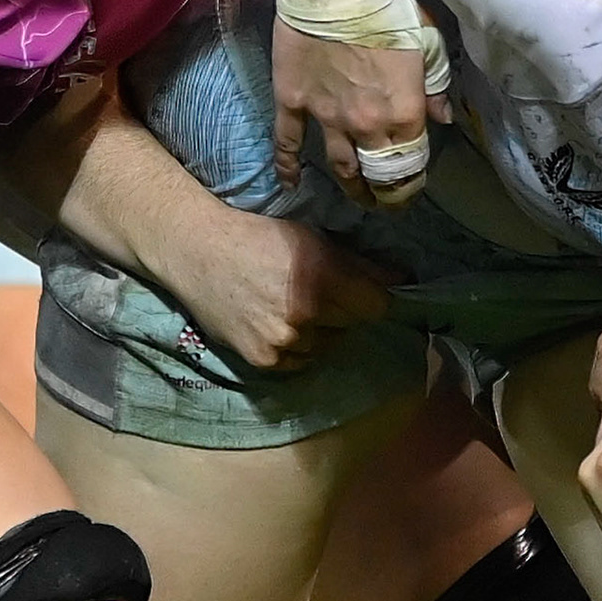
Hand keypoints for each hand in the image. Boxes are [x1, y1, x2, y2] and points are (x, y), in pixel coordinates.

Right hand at [153, 198, 396, 369]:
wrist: (200, 253)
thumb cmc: (259, 239)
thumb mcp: (313, 240)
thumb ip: (358, 264)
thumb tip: (402, 279)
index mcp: (324, 278)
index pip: (377, 306)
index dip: (375, 298)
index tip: (365, 293)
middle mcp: (307, 314)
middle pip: (351, 325)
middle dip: (344, 311)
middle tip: (319, 293)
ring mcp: (284, 341)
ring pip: (325, 345)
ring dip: (319, 332)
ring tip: (292, 307)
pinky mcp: (264, 360)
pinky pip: (299, 362)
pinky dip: (296, 348)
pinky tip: (277, 324)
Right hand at [271, 16, 448, 203]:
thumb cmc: (388, 9)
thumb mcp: (428, 44)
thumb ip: (436, 86)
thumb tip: (442, 118)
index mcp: (403, 113)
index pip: (410, 165)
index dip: (411, 184)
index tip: (411, 189)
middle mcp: (365, 125)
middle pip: (375, 175)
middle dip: (384, 195)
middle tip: (386, 203)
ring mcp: (325, 117)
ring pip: (338, 166)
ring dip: (349, 186)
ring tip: (356, 196)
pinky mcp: (292, 101)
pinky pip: (287, 142)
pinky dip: (287, 166)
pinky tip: (289, 183)